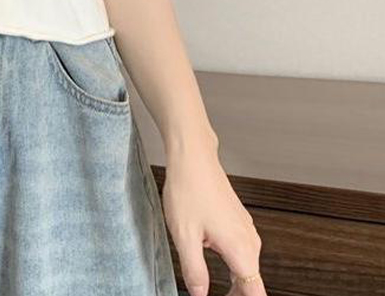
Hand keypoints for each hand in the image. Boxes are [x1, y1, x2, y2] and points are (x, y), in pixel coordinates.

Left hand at [162, 143, 266, 295]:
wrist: (193, 157)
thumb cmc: (189, 188)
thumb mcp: (184, 236)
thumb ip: (194, 271)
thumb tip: (200, 295)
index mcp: (241, 250)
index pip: (255, 294)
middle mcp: (250, 241)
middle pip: (250, 284)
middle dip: (235, 295)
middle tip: (208, 295)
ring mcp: (245, 229)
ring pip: (245, 267)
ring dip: (232, 281)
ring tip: (212, 288)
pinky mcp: (238, 221)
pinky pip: (240, 251)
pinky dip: (230, 263)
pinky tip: (210, 258)